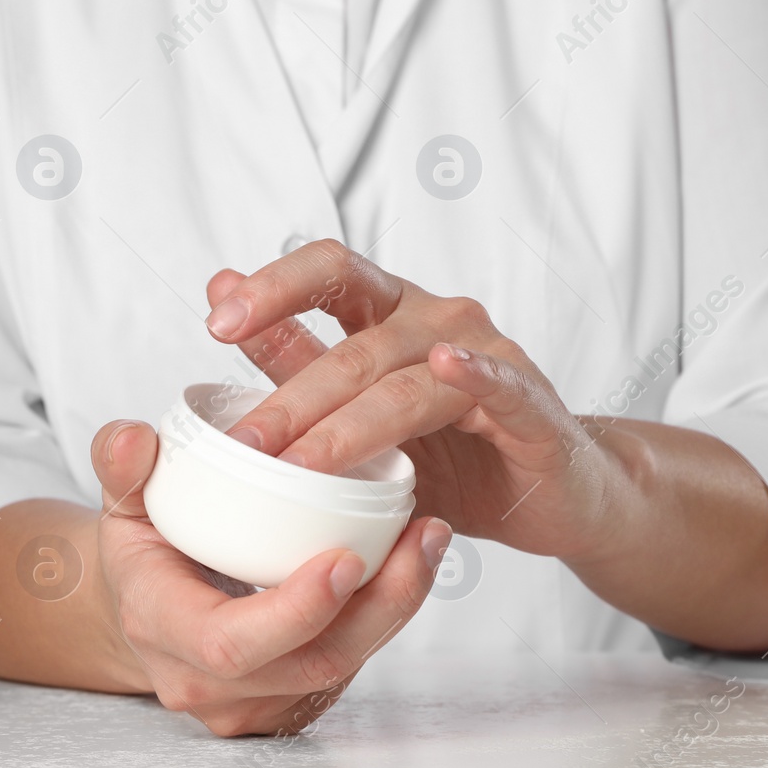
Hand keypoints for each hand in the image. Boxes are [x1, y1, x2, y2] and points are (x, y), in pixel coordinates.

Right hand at [89, 417, 449, 736]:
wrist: (143, 610)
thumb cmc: (142, 548)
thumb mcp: (122, 499)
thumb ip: (120, 463)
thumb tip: (135, 438)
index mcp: (159, 627)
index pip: (230, 643)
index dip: (295, 611)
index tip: (347, 557)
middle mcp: (202, 682)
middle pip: (310, 663)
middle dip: (378, 605)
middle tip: (421, 533)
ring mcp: (248, 704)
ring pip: (341, 668)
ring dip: (396, 606)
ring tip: (429, 537)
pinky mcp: (286, 706)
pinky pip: (347, 668)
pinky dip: (385, 617)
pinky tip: (413, 564)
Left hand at [202, 239, 625, 558]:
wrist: (551, 495)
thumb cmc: (452, 454)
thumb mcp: (356, 413)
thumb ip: (295, 357)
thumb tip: (218, 292)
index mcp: (391, 311)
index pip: (329, 272)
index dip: (273, 288)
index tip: (216, 323)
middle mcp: (436, 320)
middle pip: (355, 345)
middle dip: (293, 397)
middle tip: (245, 442)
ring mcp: (487, 356)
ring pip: (405, 383)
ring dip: (348, 427)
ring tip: (301, 466)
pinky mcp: (529, 403)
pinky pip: (496, 383)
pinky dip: (473, 372)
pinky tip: (445, 366)